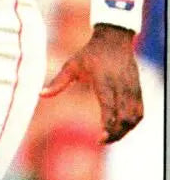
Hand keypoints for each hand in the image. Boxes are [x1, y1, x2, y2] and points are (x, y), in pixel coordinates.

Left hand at [40, 24, 142, 143]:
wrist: (113, 38)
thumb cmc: (89, 53)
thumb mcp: (72, 65)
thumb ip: (58, 82)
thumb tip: (40, 95)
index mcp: (104, 80)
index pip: (110, 108)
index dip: (108, 126)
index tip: (99, 139)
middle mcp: (120, 85)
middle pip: (124, 118)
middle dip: (115, 134)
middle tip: (102, 141)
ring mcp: (132, 87)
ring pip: (134, 117)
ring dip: (124, 131)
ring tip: (110, 137)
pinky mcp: (138, 88)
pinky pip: (139, 111)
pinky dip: (133, 123)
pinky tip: (121, 128)